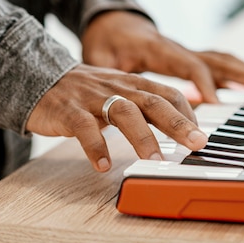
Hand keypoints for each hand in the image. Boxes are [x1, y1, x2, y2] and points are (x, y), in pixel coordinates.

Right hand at [26, 64, 207, 171]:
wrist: (42, 77)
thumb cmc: (87, 90)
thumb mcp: (120, 91)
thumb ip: (145, 105)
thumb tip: (178, 124)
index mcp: (133, 83)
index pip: (168, 93)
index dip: (187, 112)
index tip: (202, 135)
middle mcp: (118, 87)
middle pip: (153, 101)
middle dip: (177, 122)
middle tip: (196, 143)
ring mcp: (94, 97)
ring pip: (123, 112)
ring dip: (142, 137)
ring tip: (155, 161)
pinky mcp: (69, 111)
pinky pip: (84, 128)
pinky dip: (95, 146)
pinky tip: (103, 165)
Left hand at [81, 11, 243, 102]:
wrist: (112, 21)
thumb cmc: (105, 40)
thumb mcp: (98, 58)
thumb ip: (107, 78)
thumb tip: (115, 102)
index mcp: (159, 48)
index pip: (188, 64)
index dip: (203, 82)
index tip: (215, 102)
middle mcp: (179, 48)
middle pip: (218, 60)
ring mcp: (187, 53)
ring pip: (223, 61)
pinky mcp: (189, 59)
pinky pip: (219, 65)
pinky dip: (240, 74)